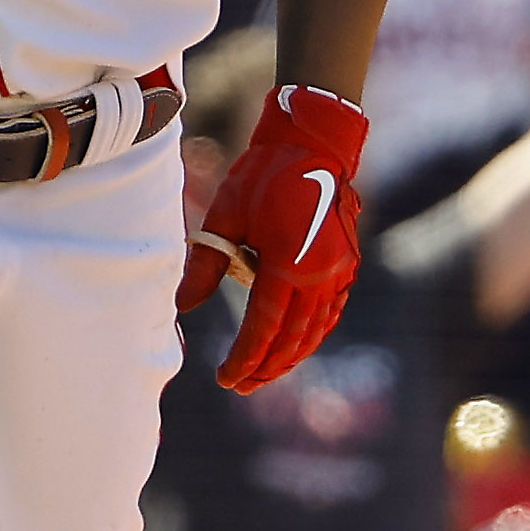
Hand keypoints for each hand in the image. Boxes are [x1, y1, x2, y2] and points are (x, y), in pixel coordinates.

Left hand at [183, 82, 373, 390]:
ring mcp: (340, 270)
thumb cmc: (263, 176)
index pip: (264, 327)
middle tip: (242, 385)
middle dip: (267, 366)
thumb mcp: (225, 216)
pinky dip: (313, 333)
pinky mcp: (347, 264)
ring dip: (291, 355)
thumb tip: (182, 306)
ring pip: (316, 329)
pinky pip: (330, 311)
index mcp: (289, 264)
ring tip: (266, 373)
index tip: (226, 378)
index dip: (245, 358)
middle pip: (293, 338)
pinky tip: (298, 344)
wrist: (313, 144)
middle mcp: (321, 274)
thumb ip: (205, 264)